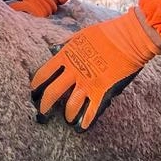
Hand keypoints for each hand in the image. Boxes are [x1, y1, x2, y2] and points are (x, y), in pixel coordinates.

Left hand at [30, 7, 160, 129]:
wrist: (128, 38)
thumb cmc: (105, 33)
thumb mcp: (80, 35)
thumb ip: (66, 43)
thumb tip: (55, 48)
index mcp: (66, 56)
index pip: (44, 73)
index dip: (36, 85)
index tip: (33, 92)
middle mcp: (73, 71)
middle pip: (52, 93)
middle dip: (44, 106)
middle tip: (42, 114)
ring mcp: (87, 82)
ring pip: (70, 105)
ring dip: (67, 115)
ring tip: (66, 120)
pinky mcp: (102, 91)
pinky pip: (91, 111)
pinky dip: (85, 121)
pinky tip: (81, 128)